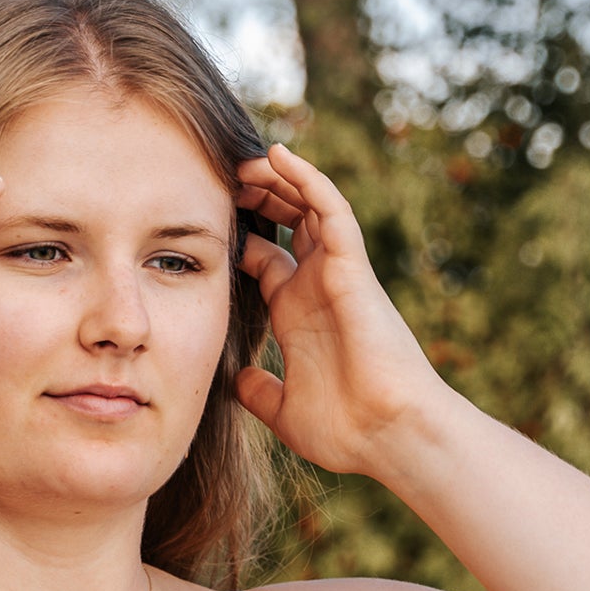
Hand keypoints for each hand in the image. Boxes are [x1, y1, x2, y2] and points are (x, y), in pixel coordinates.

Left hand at [233, 144, 445, 476]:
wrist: (387, 436)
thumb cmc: (346, 431)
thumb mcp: (284, 409)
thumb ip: (259, 391)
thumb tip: (235, 382)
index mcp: (297, 315)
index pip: (266, 259)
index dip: (238, 236)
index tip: (202, 221)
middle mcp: (316, 287)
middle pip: (287, 223)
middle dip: (256, 197)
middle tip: (217, 177)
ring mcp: (336, 274)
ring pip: (307, 205)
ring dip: (276, 178)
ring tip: (241, 157)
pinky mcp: (353, 268)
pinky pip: (330, 209)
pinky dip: (306, 180)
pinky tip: (278, 155)